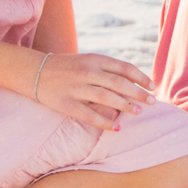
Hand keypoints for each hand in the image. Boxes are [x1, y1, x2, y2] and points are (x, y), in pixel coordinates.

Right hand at [30, 51, 154, 131]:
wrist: (35, 71)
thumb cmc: (67, 68)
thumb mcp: (87, 61)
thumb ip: (107, 69)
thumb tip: (134, 82)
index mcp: (94, 59)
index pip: (124, 68)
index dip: (140, 78)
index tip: (152, 86)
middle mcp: (87, 72)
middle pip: (118, 83)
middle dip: (138, 93)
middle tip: (152, 102)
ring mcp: (76, 88)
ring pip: (106, 98)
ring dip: (125, 106)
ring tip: (138, 112)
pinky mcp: (66, 103)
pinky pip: (89, 115)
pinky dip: (105, 122)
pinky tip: (117, 128)